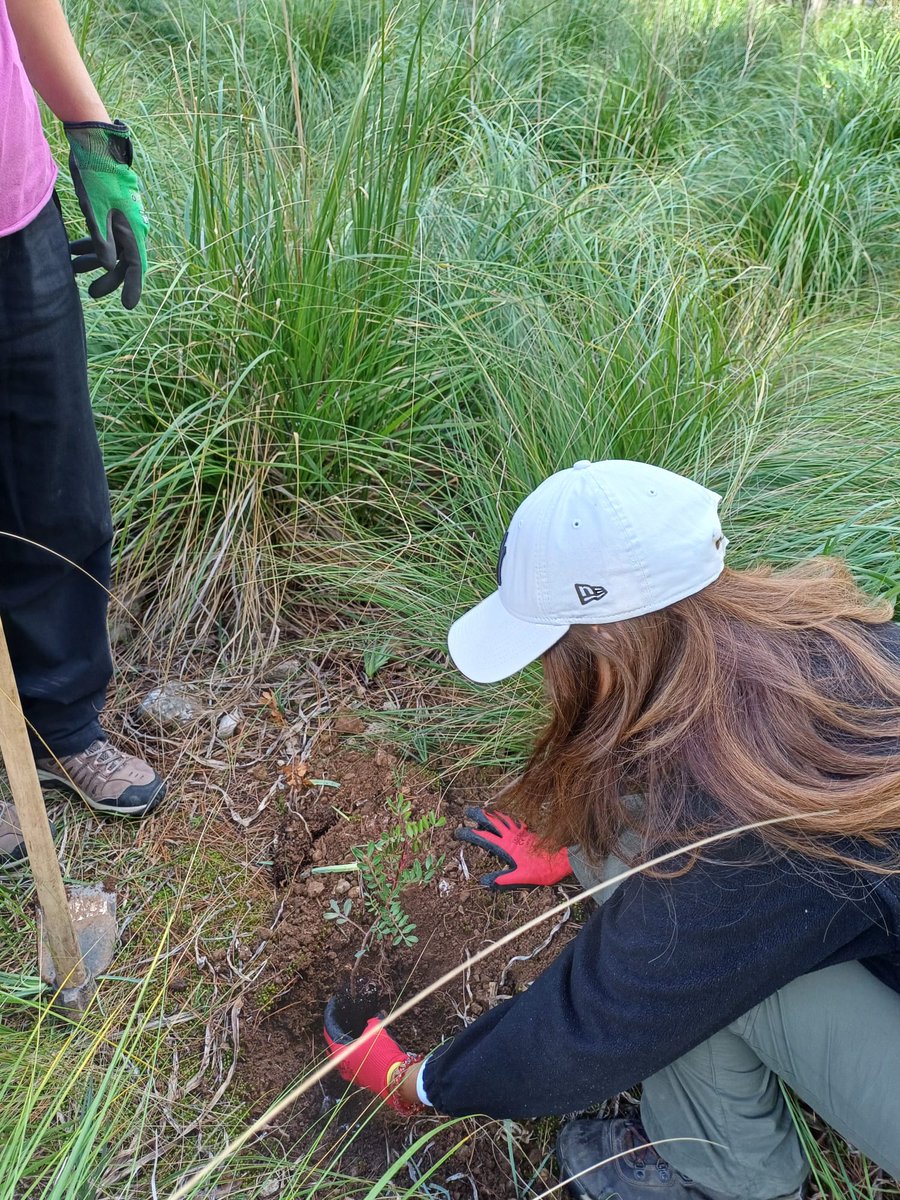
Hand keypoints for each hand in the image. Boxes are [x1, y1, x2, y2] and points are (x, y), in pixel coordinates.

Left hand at [64, 120, 147, 309]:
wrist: (96, 146)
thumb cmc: (98, 178)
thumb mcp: (96, 211)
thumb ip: (102, 241)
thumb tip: (107, 265)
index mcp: (132, 230)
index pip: (136, 266)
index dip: (132, 287)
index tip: (127, 305)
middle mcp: (130, 228)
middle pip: (122, 261)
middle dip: (107, 278)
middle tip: (91, 293)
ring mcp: (121, 220)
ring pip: (110, 249)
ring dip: (93, 261)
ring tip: (73, 269)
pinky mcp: (109, 212)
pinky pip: (103, 235)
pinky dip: (89, 244)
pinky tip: (72, 249)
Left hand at [324, 997, 423, 1113]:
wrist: (393, 1076)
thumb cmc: (380, 1052)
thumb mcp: (375, 1031)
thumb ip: (372, 1023)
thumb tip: (373, 1019)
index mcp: (341, 1054)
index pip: (330, 1038)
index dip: (330, 1028)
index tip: (332, 1021)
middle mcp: (343, 1067)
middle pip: (336, 1051)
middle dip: (340, 1041)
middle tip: (345, 1031)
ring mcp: (351, 1076)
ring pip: (346, 1061)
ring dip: (350, 1051)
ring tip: (357, 1041)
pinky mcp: (361, 1081)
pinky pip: (355, 1067)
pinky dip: (357, 1059)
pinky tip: (366, 1052)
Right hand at [454, 807, 572, 889]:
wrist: (562, 860)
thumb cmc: (543, 870)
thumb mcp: (521, 877)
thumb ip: (502, 879)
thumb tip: (483, 882)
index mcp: (507, 846)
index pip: (483, 837)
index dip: (469, 834)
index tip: (457, 833)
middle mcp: (512, 835)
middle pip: (491, 821)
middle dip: (477, 815)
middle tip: (466, 811)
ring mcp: (521, 831)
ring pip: (502, 818)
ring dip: (491, 814)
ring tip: (482, 810)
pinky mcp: (529, 831)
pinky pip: (514, 820)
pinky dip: (505, 816)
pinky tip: (505, 816)